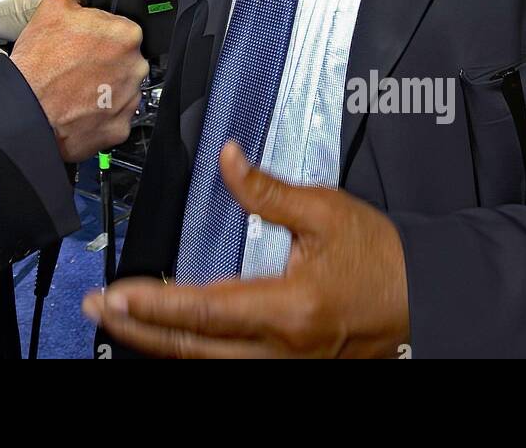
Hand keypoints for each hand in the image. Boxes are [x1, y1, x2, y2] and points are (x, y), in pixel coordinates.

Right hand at [10, 0, 147, 161]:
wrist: (26, 111)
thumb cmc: (38, 66)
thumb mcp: (52, 9)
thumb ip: (77, 1)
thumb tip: (81, 3)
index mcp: (125, 34)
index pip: (121, 27)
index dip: (100, 33)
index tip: (87, 41)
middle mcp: (135, 67)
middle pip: (124, 59)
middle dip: (105, 61)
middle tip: (77, 65)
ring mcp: (129, 100)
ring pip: (120, 88)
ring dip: (103, 87)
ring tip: (75, 88)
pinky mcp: (120, 127)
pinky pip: (114, 116)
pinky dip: (99, 113)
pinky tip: (78, 108)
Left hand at [84, 142, 409, 357]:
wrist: (426, 296)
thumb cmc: (383, 259)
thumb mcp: (326, 211)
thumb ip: (268, 190)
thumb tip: (228, 159)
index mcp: (289, 309)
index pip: (204, 310)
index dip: (154, 305)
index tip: (116, 294)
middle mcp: (282, 348)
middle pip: (192, 348)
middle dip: (139, 329)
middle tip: (98, 307)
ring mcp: (285, 364)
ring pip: (205, 363)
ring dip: (158, 341)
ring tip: (122, 319)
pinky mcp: (288, 365)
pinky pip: (226, 363)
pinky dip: (190, 349)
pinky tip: (170, 334)